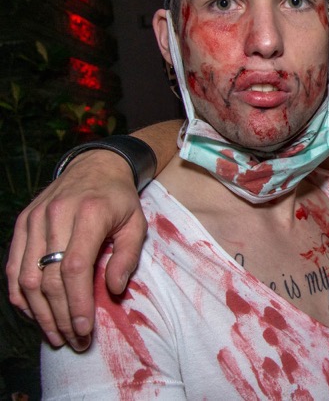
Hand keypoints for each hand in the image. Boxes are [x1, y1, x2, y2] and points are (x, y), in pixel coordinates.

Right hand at [5, 150, 145, 350]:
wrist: (95, 166)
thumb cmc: (119, 200)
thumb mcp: (136, 223)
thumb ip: (129, 256)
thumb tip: (114, 290)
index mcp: (89, 214)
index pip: (75, 267)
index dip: (77, 302)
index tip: (84, 329)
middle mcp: (56, 215)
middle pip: (49, 277)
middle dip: (60, 315)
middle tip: (73, 340)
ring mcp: (34, 219)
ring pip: (27, 276)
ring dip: (39, 312)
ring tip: (55, 335)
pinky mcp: (22, 224)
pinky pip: (14, 266)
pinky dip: (20, 295)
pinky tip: (34, 314)